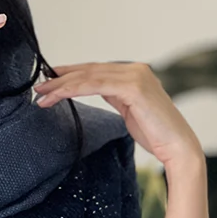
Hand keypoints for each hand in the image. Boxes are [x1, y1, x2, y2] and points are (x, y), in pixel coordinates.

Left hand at [33, 62, 204, 169]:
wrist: (178, 147)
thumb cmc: (156, 134)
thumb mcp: (129, 111)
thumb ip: (115, 96)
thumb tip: (94, 88)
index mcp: (134, 74)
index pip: (96, 71)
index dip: (71, 74)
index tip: (49, 81)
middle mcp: (135, 70)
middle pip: (89, 70)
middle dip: (61, 78)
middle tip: (39, 88)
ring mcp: (135, 76)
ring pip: (89, 76)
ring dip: (62, 85)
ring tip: (42, 94)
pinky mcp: (133, 87)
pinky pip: (95, 85)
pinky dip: (73, 89)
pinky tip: (58, 96)